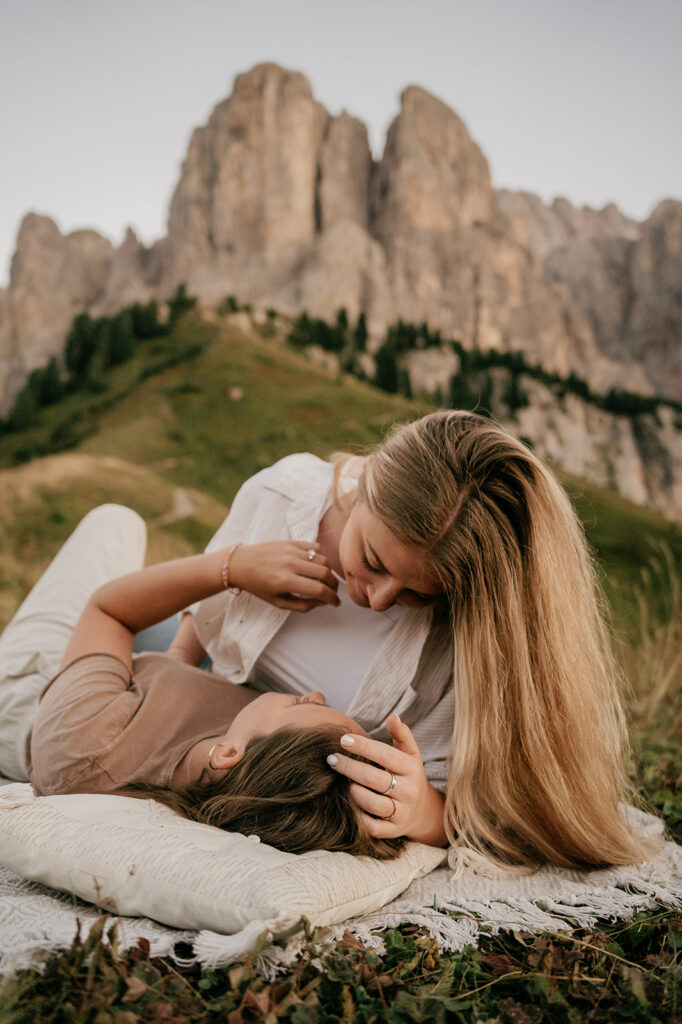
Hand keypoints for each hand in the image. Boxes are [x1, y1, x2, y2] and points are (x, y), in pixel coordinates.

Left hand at [228, 540, 339, 611]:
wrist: (241, 563)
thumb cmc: (258, 586)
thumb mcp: (278, 602)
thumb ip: (303, 605)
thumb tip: (323, 601)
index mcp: (285, 582)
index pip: (318, 590)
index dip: (332, 598)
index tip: (335, 602)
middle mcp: (290, 564)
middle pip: (325, 574)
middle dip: (334, 586)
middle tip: (332, 592)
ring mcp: (291, 551)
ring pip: (323, 560)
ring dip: (329, 572)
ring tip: (325, 580)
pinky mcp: (291, 542)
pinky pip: (316, 548)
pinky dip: (321, 557)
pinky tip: (318, 566)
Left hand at [327, 714, 446, 846]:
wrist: (425, 812)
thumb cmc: (410, 775)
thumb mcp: (411, 754)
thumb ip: (401, 734)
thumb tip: (393, 716)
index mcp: (411, 768)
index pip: (386, 755)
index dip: (364, 746)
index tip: (343, 739)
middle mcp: (408, 791)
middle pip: (374, 779)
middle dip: (350, 767)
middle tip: (331, 759)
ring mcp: (401, 812)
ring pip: (373, 804)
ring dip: (353, 792)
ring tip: (341, 782)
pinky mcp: (393, 831)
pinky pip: (372, 827)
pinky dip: (358, 818)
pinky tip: (347, 805)